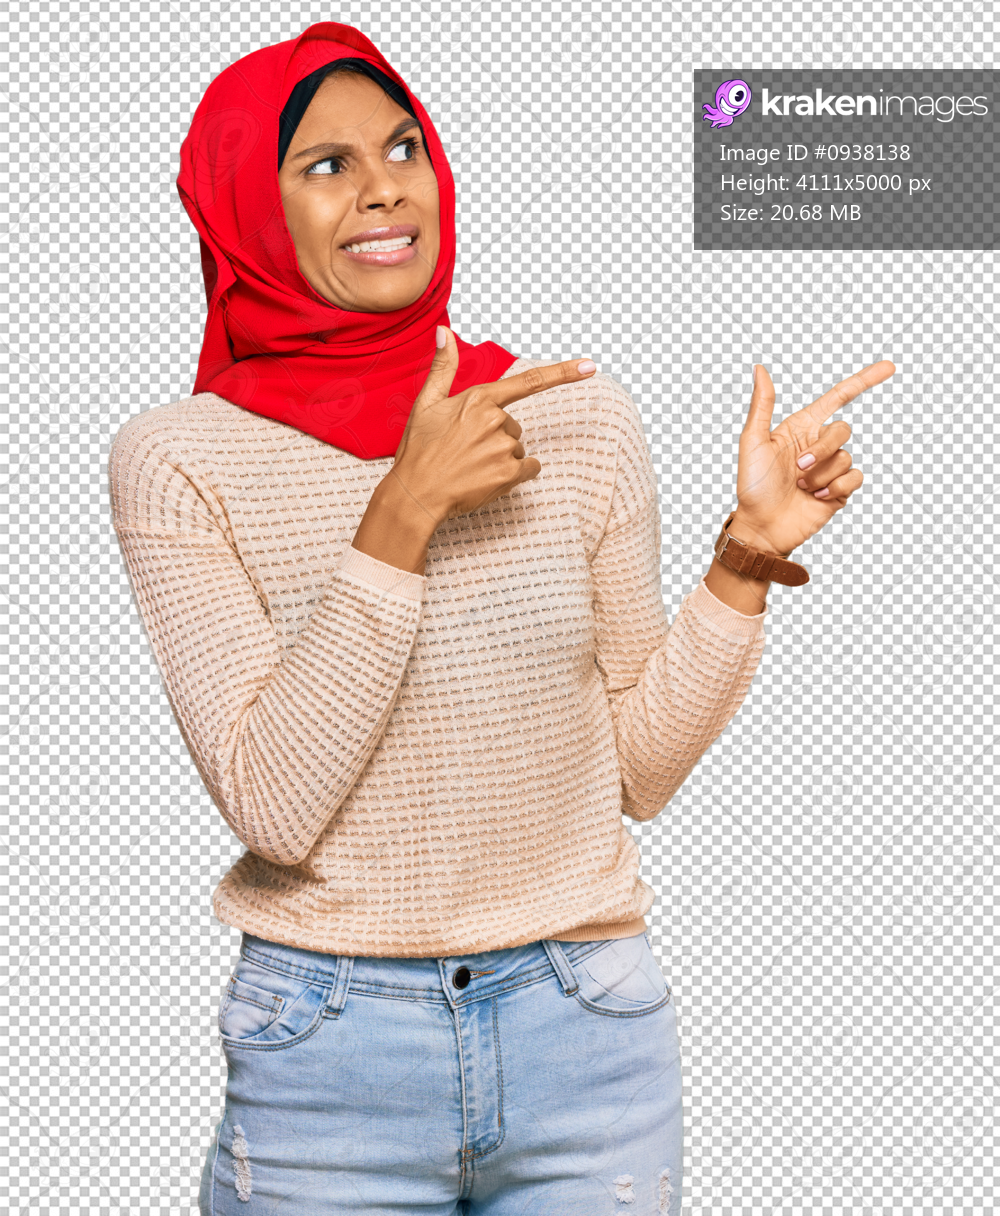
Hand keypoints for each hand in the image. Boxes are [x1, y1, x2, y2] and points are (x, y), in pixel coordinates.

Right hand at [389, 327, 596, 523]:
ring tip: (470, 467)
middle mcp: (495, 420)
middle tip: (466, 452)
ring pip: (518, 450)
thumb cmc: (419, 450)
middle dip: (496, 438)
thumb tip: (445, 331)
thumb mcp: (426, 403)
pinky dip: (515, 476)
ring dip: (501, 459)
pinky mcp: (509, 474)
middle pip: (514, 427)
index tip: (590, 366)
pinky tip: (487, 479)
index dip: (563, 373)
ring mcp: (503, 448)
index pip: (528, 382)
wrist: (415, 494)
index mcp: (479, 399)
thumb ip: (443, 367)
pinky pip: (529, 469)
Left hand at [729, 360, 895, 555]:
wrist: (762, 526)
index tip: (889, 367)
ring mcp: (830, 468)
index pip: (839, 397)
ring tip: (800, 487)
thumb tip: (759, 369)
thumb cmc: (753, 485)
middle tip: (798, 468)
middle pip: (843, 430)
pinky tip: (818, 497)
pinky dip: (837, 487)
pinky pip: (854, 478)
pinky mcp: (839, 490)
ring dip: (821, 475)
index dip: (864, 380)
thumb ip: (762, 405)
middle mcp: (818, 445)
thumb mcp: (752, 442)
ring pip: (846, 457)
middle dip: (822, 450)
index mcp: (801, 428)